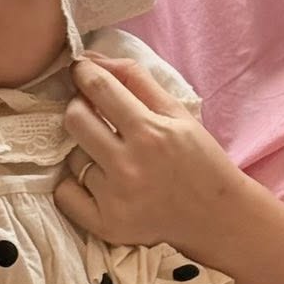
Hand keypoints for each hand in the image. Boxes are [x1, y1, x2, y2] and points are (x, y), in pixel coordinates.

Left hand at [56, 55, 253, 261]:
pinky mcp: (106, 225)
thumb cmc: (199, 158)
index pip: (100, 89)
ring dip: (86, 150)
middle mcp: (129, 165)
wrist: (217, 216)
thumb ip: (135, 79)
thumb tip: (92, 58)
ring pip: (72, 158)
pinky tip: (98, 182)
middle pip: (75, 119)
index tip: (80, 70)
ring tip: (111, 156)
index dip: (83, 72)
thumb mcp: (177, 112)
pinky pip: (66, 194)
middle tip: (94, 113)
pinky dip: (75, 185)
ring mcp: (115, 198)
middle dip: (79, 107)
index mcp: (151, 131)